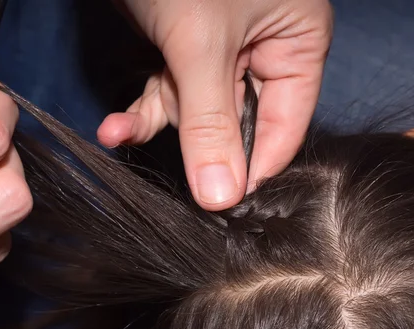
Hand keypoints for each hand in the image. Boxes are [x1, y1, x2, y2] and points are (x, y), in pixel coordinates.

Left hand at [98, 0, 332, 210]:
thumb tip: (220, 197)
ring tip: (123, 129)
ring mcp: (224, 52)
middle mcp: (266, 50)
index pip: (286, 127)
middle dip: (199, 141)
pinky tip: (116, 126)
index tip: (222, 200)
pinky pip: (171, 92)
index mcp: (297, 43)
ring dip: (160, 121)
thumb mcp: (201, 47)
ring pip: (198, 112)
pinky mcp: (185, 48)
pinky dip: (143, 107)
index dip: (254, 166)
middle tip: (175, 174)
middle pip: (240, 124)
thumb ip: (211, 124)